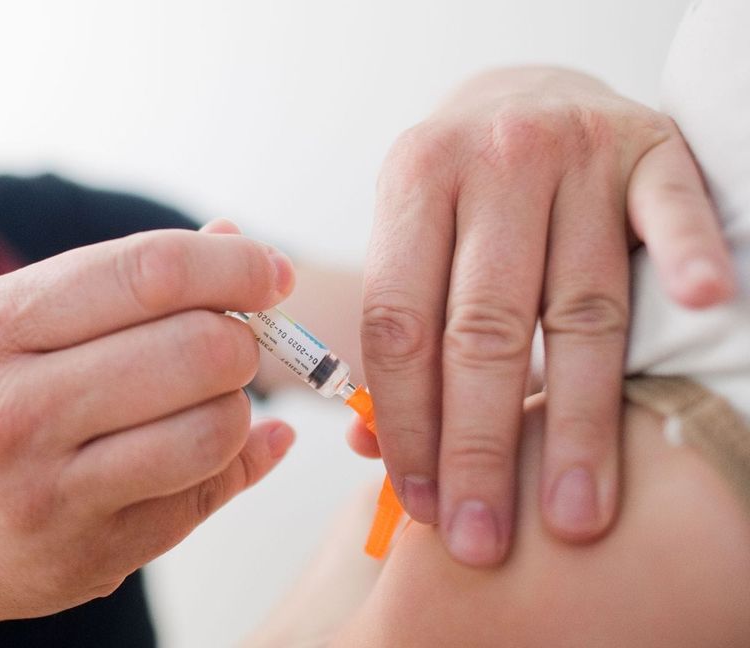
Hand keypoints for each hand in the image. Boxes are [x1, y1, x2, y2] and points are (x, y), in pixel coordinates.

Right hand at [0, 226, 296, 628]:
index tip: (272, 271)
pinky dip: (225, 463)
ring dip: (237, 408)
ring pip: (216, 429)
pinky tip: (200, 450)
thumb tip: (232, 236)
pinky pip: (204, 494)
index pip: (150, 273)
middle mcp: (12, 409)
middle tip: (230, 345)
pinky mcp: (90, 555)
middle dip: (241, 339)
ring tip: (207, 401)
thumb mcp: (14, 324)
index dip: (234, 265)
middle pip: (199, 349)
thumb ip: (121, 281)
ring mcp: (50, 491)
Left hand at [355, 67, 735, 565]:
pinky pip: (672, 211)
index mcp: (414, 182)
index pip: (400, 322)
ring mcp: (577, 152)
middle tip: (484, 537)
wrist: (527, 93)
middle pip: (485, 327)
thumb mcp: (411, 238)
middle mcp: (492, 162)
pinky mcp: (652, 149)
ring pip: (580, 304)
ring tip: (574, 511)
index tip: (423, 504)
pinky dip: (687, 258)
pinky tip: (699, 309)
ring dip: (577, 419)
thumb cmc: (463, 195)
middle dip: (481, 446)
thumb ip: (399, 334)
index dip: (409, 422)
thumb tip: (369, 449)